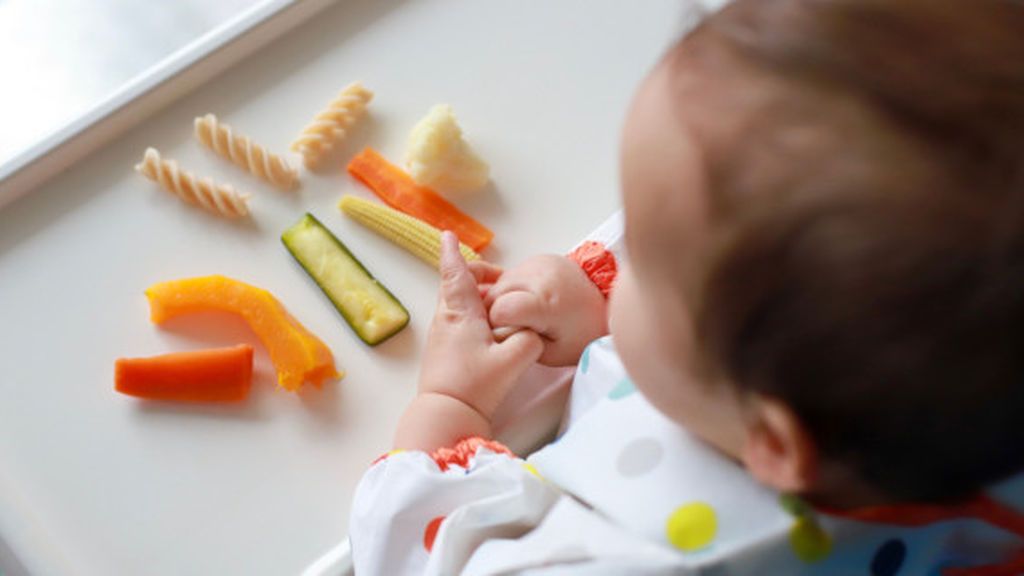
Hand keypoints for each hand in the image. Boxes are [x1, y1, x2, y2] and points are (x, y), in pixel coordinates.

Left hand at [416, 233, 543, 419]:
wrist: (445, 414)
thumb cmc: (474, 386)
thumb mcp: (514, 360)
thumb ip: (530, 339)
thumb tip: (532, 331)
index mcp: (460, 313)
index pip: (455, 274)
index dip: (452, 254)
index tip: (447, 236)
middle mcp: (446, 320)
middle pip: (453, 286)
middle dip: (468, 274)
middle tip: (491, 274)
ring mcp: (441, 336)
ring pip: (454, 305)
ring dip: (471, 297)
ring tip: (494, 300)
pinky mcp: (443, 352)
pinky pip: (456, 322)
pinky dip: (470, 315)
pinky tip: (487, 328)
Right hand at [485, 254, 607, 366]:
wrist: (605, 308)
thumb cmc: (581, 335)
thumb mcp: (549, 352)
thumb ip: (518, 342)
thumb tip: (494, 330)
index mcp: (547, 302)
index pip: (500, 309)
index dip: (498, 325)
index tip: (510, 333)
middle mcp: (542, 276)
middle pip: (495, 294)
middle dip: (497, 312)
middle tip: (516, 326)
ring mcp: (540, 263)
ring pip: (499, 282)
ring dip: (503, 299)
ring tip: (524, 313)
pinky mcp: (540, 258)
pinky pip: (511, 274)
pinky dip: (512, 288)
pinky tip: (527, 299)